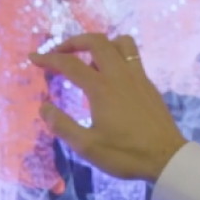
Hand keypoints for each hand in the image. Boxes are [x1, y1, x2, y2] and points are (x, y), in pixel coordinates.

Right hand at [30, 33, 188, 182]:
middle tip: (59, 53)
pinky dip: (115, 55)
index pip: (69, 64)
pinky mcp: (148, 84)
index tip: (33, 59)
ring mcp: (137, 76)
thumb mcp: (88, 146)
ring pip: (119, 42)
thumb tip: (44, 107)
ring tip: (88, 57)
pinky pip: (131, 56)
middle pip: (95, 41)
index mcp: (101, 88)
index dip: (48, 59)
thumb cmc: (126, 154)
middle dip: (73, 42)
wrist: (166, 157)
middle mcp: (119, 75)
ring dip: (100, 43)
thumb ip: (63, 126)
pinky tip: (109, 75)